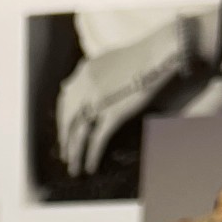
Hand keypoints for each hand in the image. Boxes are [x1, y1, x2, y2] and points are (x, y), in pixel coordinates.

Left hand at [56, 18, 185, 177]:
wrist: (159, 52)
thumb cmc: (141, 55)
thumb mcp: (107, 59)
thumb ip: (91, 74)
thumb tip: (69, 85)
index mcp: (83, 72)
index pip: (65, 100)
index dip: (62, 119)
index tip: (63, 131)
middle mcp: (85, 86)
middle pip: (68, 120)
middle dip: (65, 140)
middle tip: (64, 156)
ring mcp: (97, 100)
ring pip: (78, 133)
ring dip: (74, 154)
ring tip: (74, 168)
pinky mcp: (112, 113)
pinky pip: (96, 140)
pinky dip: (91, 155)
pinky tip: (90, 166)